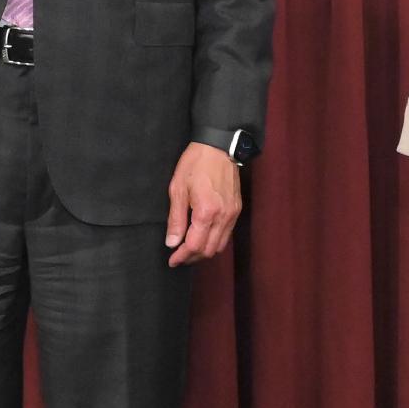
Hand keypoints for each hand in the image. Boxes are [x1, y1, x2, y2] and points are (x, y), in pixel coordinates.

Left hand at [165, 143, 242, 266]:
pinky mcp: (237, 210)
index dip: (182, 256)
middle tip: (178, 256)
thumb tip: (172, 242)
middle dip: (192, 257)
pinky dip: (214, 241)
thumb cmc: (195, 164)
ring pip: (219, 246)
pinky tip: (203, 236)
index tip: (172, 260)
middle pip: (208, 250)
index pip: (195, 245)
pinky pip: (226, 235)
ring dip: (204, 251)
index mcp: (206, 211)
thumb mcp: (178, 189)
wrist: (219, 146)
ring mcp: (233, 214)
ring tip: (189, 249)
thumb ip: (176, 218)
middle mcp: (223, 216)